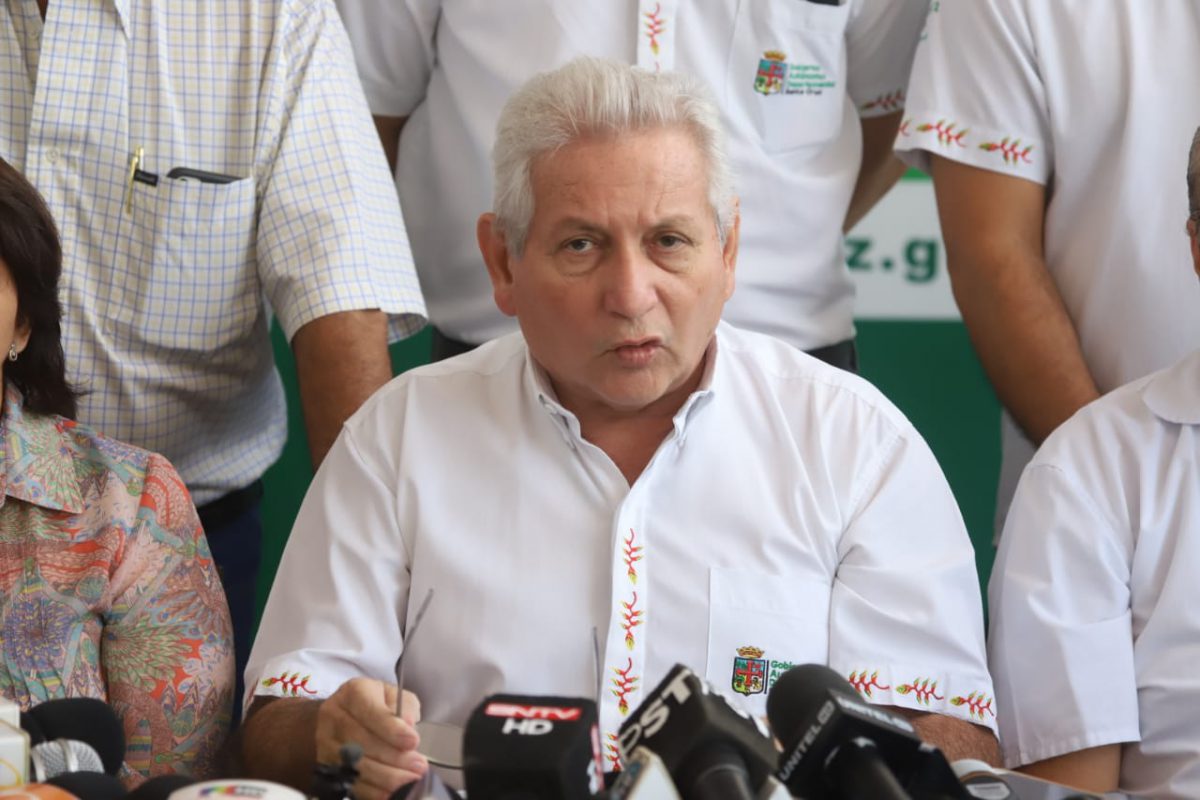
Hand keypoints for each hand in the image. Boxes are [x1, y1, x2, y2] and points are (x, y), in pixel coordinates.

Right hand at [315, 678, 427, 799]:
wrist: (343, 717)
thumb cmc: (375, 705)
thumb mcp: (394, 696)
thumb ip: (404, 707)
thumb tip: (407, 724)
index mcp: (353, 692)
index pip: (370, 711)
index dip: (392, 729)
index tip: (413, 741)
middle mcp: (334, 716)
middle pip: (362, 741)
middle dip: (394, 757)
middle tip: (418, 766)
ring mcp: (326, 742)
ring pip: (355, 765)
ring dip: (386, 777)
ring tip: (410, 780)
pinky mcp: (325, 765)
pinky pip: (349, 782)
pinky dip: (372, 791)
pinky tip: (391, 792)